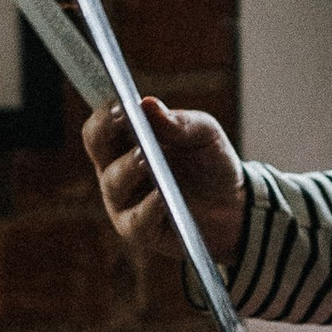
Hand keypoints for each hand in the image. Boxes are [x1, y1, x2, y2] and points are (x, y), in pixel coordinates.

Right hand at [83, 101, 245, 259]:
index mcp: (124, 141)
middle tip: (123, 116)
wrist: (234, 206)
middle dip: (107, 130)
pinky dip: (148, 208)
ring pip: (113, 183)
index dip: (105, 111)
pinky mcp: (140, 231)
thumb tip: (148, 104)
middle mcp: (116, 170)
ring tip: (144, 157)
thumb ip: (180, 121)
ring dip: (128, 168)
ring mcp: (124, 202)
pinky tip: (161, 198)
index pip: (102, 123)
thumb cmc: (210, 163)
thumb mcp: (205, 134)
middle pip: (97, 146)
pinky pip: (137, 221)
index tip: (119, 100)